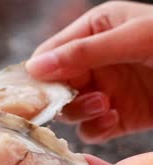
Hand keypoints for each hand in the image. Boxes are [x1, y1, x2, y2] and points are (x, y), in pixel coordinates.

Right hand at [25, 1, 152, 143]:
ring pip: (71, 109)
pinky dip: (96, 128)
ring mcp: (106, 89)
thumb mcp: (134, 38)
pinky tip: (114, 118)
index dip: (41, 72)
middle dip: (64, 95)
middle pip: (56, 85)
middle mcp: (96, 61)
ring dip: (81, 111)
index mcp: (94, 31)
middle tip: (83, 97)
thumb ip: (83, 51)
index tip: (39, 91)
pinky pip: (92, 128)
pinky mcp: (120, 116)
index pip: (50, 53)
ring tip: (105, 106)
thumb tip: (35, 67)